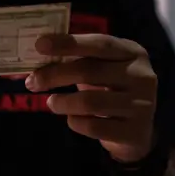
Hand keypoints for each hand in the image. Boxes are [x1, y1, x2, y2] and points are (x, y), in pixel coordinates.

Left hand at [25, 34, 156, 161]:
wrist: (137, 129)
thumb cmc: (112, 89)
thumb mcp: (102, 68)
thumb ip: (77, 59)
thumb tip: (37, 55)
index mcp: (132, 52)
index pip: (99, 43)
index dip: (68, 43)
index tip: (40, 44)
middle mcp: (141, 76)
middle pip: (90, 71)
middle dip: (55, 75)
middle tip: (32, 82)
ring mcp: (142, 105)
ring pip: (91, 102)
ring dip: (63, 102)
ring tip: (51, 102)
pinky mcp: (135, 132)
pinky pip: (95, 127)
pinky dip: (76, 123)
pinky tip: (73, 119)